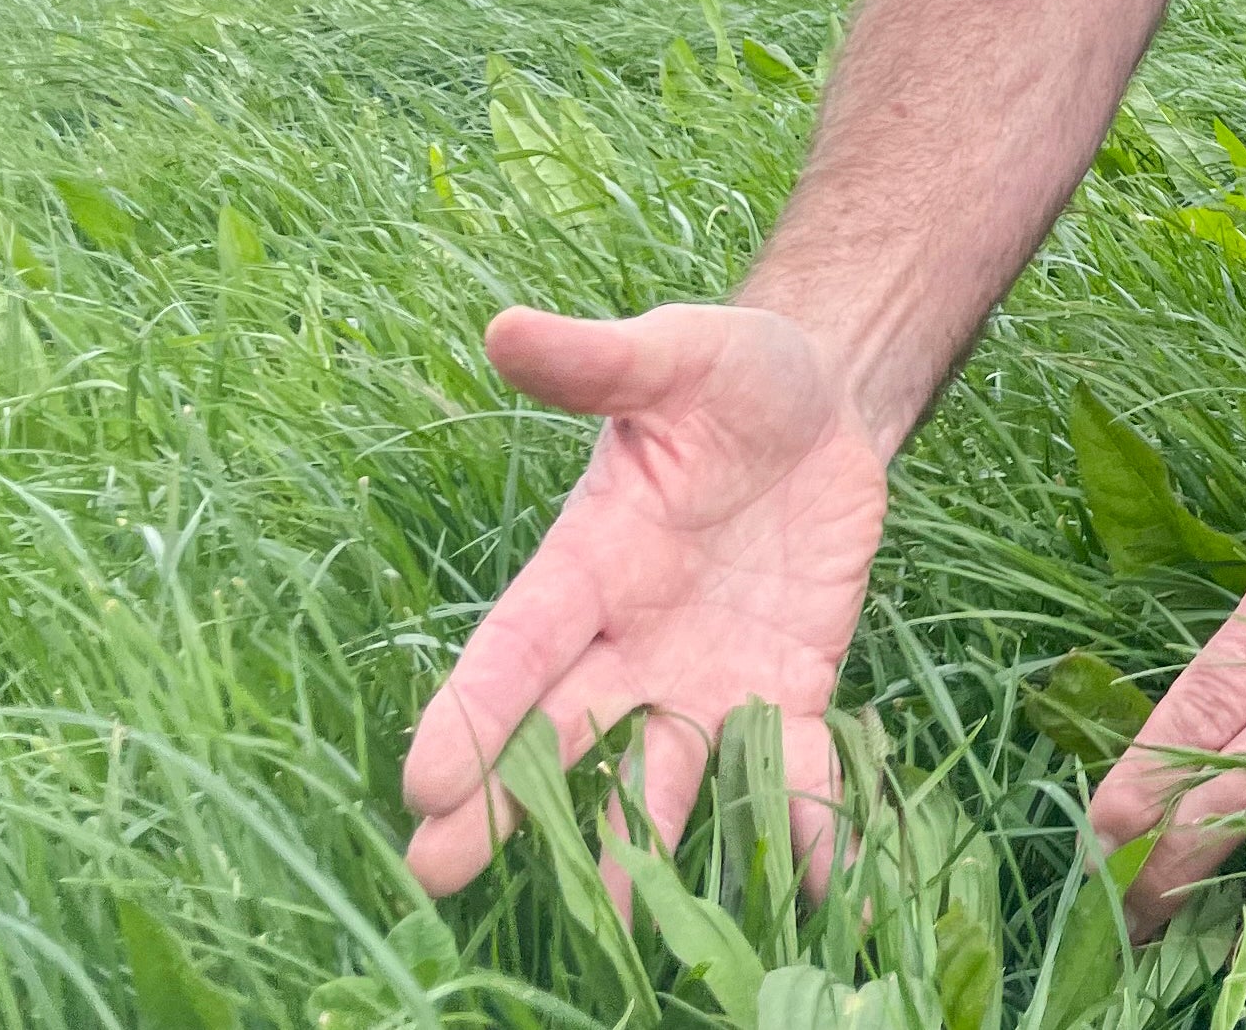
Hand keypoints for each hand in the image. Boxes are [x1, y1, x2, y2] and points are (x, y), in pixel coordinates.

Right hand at [402, 303, 890, 894]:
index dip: (472, 709)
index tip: (421, 781)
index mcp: (587, 563)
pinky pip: (789, 764)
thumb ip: (599, 360)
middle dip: (510, 805)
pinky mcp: (786, 686)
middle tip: (443, 880)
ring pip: (661, 772)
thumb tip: (506, 329)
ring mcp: (704, 673)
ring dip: (641, 841)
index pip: (516, 646)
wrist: (825, 401)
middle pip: (563, 731)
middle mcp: (631, 638)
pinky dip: (802, 819)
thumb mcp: (676, 353)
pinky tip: (819, 881)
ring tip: (620, 916)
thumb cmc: (732, 374)